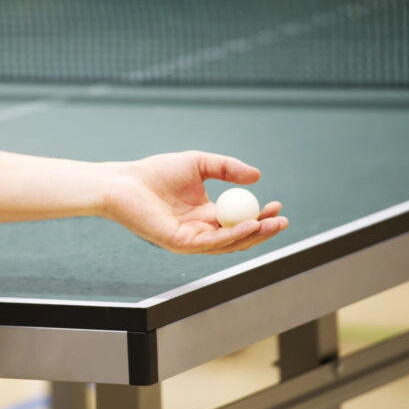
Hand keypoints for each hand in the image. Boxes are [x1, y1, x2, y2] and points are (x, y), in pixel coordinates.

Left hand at [103, 151, 287, 253]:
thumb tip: (257, 177)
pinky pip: (211, 243)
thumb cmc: (156, 172)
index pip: (239, 220)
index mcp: (205, 214)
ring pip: (228, 244)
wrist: (126, 182)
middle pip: (239, 237)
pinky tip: (249, 225)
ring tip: (272, 223)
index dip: (260, 215)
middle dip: (263, 230)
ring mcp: (191, 240)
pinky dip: (232, 236)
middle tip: (283, 220)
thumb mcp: (199, 164)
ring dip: (253, 235)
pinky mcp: (180, 244)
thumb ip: (227, 168)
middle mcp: (200, 230)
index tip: (278, 204)